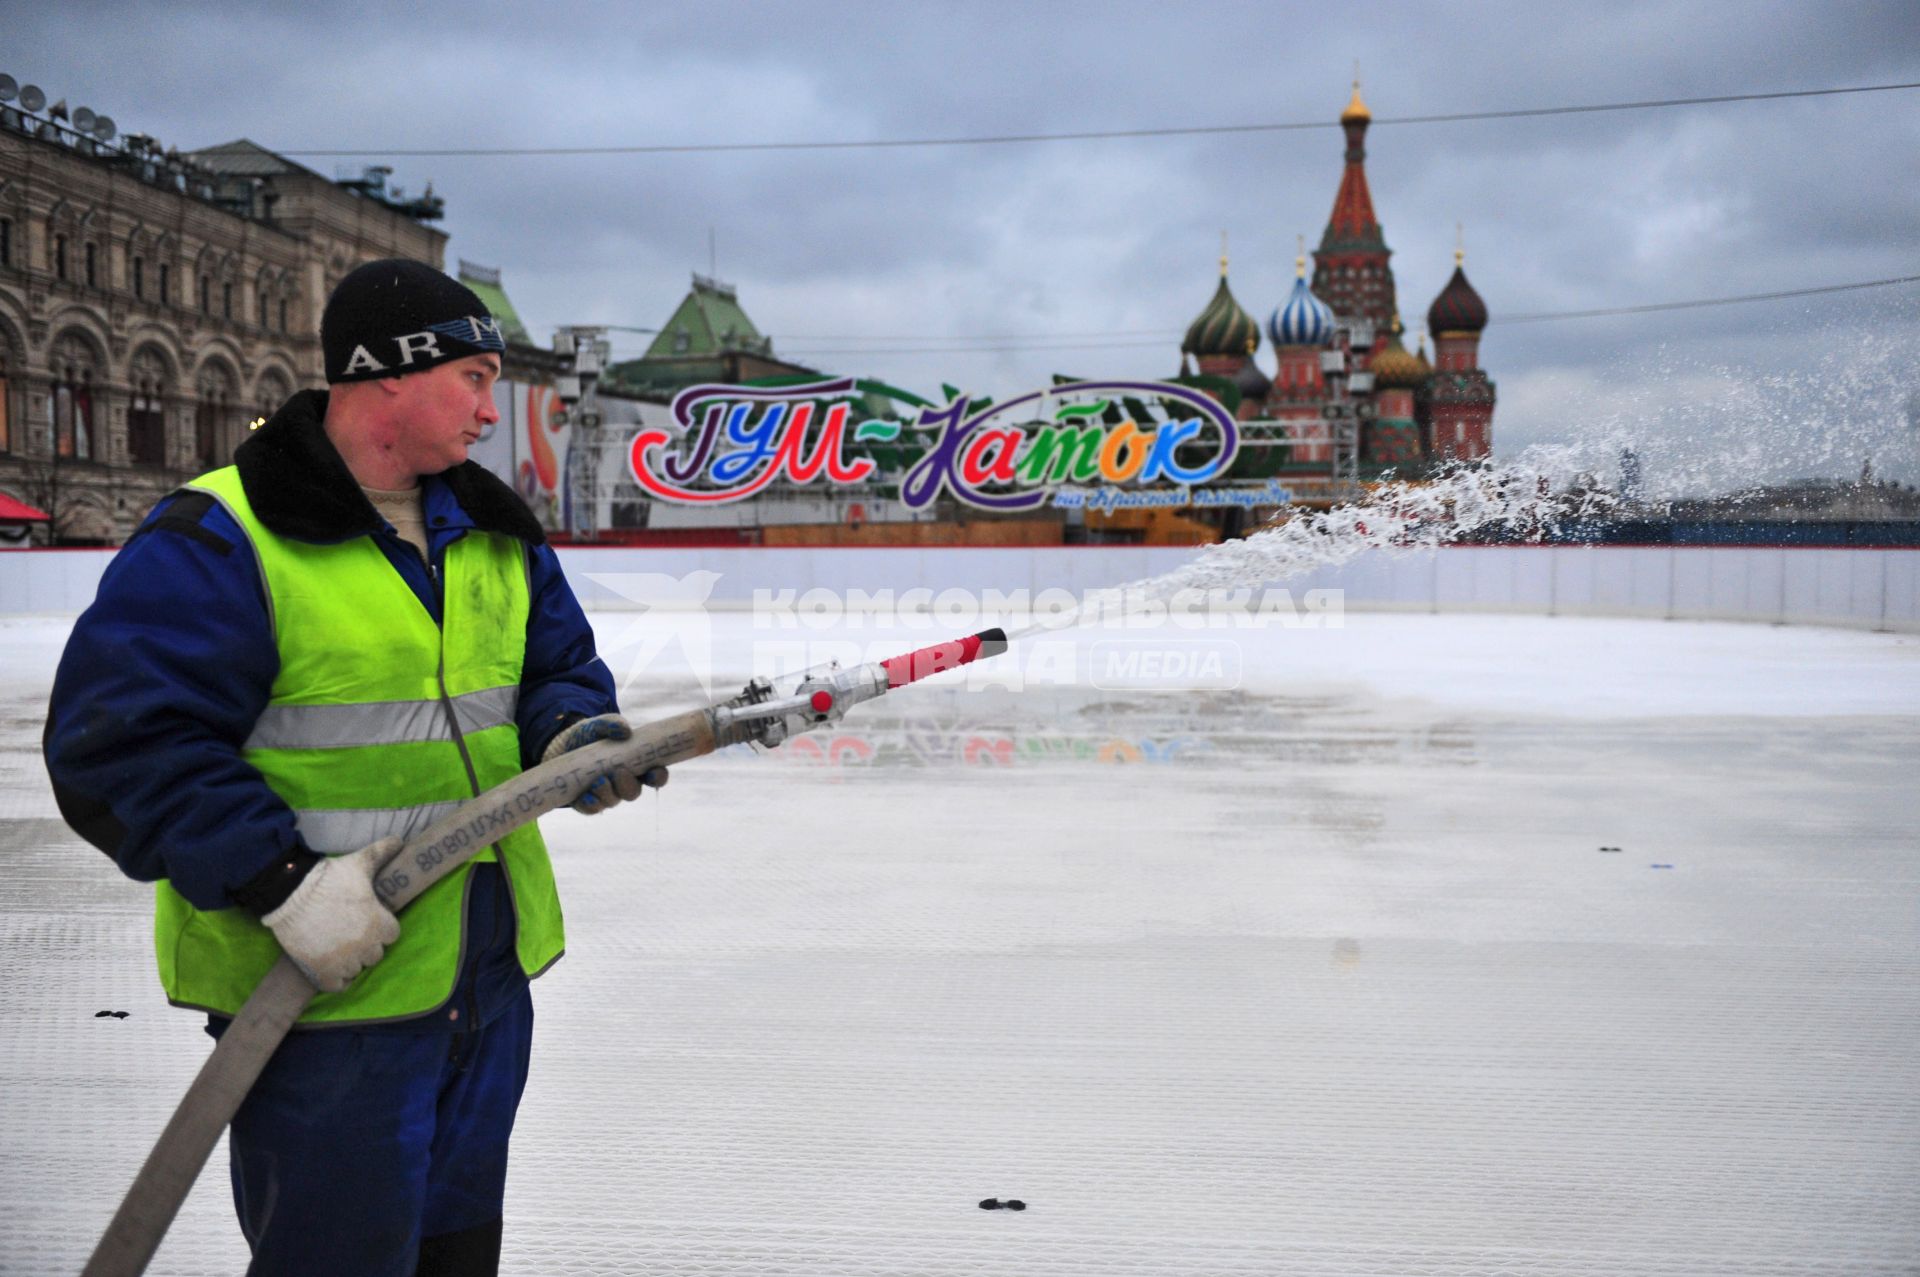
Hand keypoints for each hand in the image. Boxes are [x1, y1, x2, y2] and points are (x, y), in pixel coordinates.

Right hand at [262, 837, 403, 991]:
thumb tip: (399, 840)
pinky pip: (338, 985)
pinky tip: (333, 970)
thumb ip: (382, 852)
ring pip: (357, 969)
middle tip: (352, 933)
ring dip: (351, 961)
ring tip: (340, 948)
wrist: (291, 892)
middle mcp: (365, 945)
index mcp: (380, 923)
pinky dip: (337, 980)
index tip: (371, 921)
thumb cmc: (330, 877)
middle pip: (375, 954)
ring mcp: (344, 960)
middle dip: (367, 945)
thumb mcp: (360, 863)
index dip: (382, 928)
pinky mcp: (322, 970)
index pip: (392, 935)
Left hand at [541, 713, 668, 814]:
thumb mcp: (600, 724)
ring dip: (607, 793)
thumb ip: (613, 723)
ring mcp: (606, 793)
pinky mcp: (587, 801)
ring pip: (613, 800)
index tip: (653, 772)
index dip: (658, 776)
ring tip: (598, 781)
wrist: (561, 745)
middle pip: (633, 792)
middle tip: (619, 773)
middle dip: (628, 785)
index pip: (654, 775)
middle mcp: (623, 783)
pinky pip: (592, 808)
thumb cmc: (589, 734)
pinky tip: (586, 797)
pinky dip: (590, 804)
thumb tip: (625, 731)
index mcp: (636, 765)